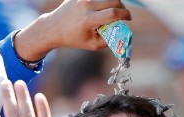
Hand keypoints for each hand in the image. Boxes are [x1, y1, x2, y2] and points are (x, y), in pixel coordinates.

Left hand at [14, 0, 131, 60]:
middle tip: (122, 15)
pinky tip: (101, 9)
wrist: (54, 28)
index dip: (125, 15)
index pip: (113, 13)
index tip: (129, 19)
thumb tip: (123, 34)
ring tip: (112, 12)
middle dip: (122, 8)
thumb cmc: (74, 38)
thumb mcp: (92, 45)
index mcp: (88, 20)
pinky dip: (103, 2)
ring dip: (113, 3)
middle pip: (113, 0)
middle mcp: (86, 5)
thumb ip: (109, 40)